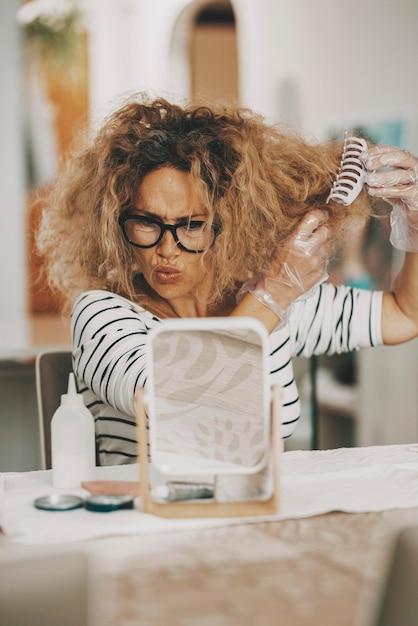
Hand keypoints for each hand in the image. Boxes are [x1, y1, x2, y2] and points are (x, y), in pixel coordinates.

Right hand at [237, 209, 329, 325]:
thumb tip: (305, 223)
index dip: (320, 215)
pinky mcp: (321, 271)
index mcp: (295, 240)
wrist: (276, 291)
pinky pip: (325, 259)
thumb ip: (292, 234)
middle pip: (326, 231)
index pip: (314, 219)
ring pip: (328, 245)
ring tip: (312, 249)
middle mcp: (309, 249)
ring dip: (322, 244)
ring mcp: (316, 261)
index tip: (321, 215)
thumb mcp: (276, 246)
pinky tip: (310, 262)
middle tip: (318, 232)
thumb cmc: (272, 268)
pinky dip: (320, 258)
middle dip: (322, 229)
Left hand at [360, 145, 417, 251]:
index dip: (376, 151)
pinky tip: (373, 191)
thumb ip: (375, 173)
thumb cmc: (398, 191)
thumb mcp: (387, 179)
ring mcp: (416, 180)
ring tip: (368, 181)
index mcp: (405, 159)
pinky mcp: (415, 194)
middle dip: (382, 160)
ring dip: (382, 177)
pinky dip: (384, 191)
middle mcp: (414, 166)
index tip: (362, 157)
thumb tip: (356, 168)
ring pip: (400, 175)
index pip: (391, 149)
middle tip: (367, 165)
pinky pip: (400, 191)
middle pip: (400, 157)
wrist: (412, 209)